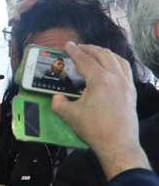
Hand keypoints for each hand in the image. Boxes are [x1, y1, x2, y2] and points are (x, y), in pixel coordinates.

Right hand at [51, 42, 149, 179]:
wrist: (118, 145)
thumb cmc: (94, 128)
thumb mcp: (69, 115)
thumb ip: (58, 102)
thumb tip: (56, 97)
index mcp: (100, 80)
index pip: (85, 60)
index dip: (74, 51)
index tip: (67, 45)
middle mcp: (115, 77)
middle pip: (103, 54)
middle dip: (90, 48)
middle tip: (79, 48)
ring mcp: (126, 84)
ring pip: (118, 59)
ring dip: (105, 54)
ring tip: (95, 54)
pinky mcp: (132, 92)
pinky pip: (126, 70)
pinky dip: (116, 63)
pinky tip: (110, 68)